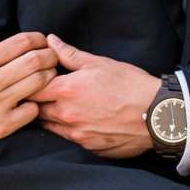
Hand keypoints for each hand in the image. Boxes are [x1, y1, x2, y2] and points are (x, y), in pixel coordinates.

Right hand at [0, 32, 58, 154]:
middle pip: (36, 60)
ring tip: (49, 78)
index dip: (38, 39)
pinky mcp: (1, 126)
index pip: (21, 42)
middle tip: (53, 58)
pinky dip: (36, 105)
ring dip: (49, 78)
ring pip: (39, 83)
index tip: (43, 42)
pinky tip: (32, 103)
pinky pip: (32, 110)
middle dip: (51, 56)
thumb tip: (19, 50)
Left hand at [36, 37, 157, 158]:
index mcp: (66, 91)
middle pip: (37, 110)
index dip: (32, 83)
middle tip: (47, 94)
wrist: (157, 115)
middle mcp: (67, 115)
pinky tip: (81, 120)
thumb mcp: (99, 63)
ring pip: (50, 127)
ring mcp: (77, 134)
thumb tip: (50, 42)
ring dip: (51, 117)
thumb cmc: (130, 85)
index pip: (32, 89)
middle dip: (39, 102)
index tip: (38, 79)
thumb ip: (69, 54)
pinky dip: (70, 130)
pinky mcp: (89, 147)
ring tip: (64, 107)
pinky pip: (70, 139)